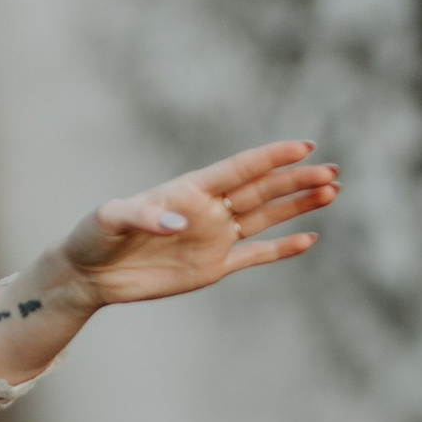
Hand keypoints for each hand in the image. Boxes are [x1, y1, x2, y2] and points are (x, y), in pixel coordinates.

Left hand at [62, 139, 336, 303]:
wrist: (89, 274)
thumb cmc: (95, 236)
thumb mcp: (111, 220)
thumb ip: (145, 216)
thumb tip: (181, 224)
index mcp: (190, 190)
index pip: (240, 169)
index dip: (272, 157)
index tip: (304, 147)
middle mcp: (209, 210)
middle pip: (263, 190)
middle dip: (298, 180)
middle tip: (332, 172)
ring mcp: (214, 238)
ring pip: (266, 217)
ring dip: (298, 206)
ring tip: (331, 192)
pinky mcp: (212, 267)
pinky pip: (255, 255)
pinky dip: (281, 248)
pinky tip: (309, 238)